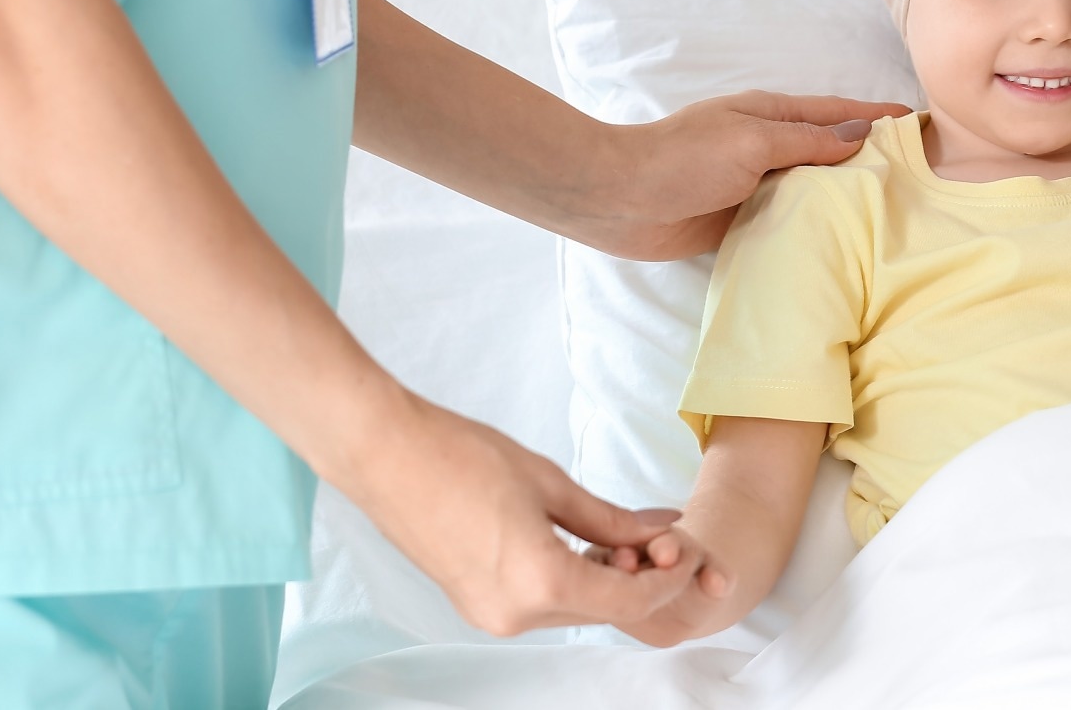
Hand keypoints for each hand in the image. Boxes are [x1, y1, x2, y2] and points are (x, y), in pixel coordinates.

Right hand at [329, 388, 726, 636]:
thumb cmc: (461, 455)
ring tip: (621, 535)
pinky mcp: (473, 604)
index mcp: (539, 581)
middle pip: (602, 610)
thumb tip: (659, 530)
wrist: (385, 454)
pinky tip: (582, 544)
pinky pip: (539, 601)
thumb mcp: (549, 482)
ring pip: (572, 608)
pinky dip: (569, 579)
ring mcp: (489, 615)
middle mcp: (514, 613)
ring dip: (604, 580)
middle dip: (638, 579)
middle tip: (659, 537)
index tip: (685, 548)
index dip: (665, 578)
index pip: (627, 600)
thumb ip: (608, 517)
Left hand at [579, 91, 912, 259]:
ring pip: (812, 187)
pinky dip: (815, 224)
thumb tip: (860, 132)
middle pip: (828, 149)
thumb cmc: (683, 160)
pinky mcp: (741, 218)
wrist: (620, 200)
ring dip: (844, 195)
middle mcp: (766, 146)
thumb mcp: (752, 141)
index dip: (876, 115)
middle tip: (919, 174)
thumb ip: (806, 140)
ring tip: (893, 211)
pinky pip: (790, 219)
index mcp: (770, 115)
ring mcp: (754, 183)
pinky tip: (842, 240)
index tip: (919, 121)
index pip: (836, 111)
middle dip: (869, 156)